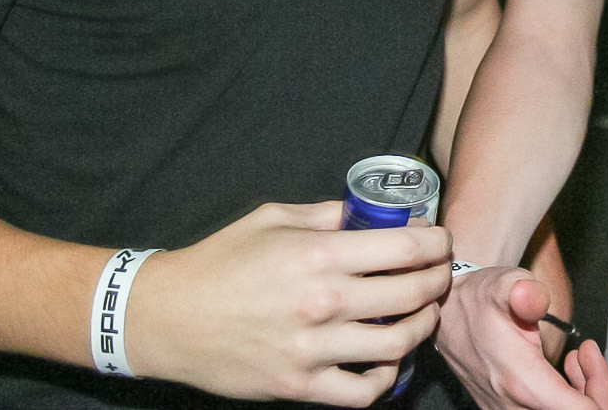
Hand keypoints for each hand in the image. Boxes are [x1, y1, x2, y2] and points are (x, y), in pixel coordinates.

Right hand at [124, 200, 451, 405]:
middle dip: (438, 280)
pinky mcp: (299, 386)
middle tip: (440, 274)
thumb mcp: (273, 219)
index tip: (440, 241)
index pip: (407, 248)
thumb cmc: (219, 262)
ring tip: (423, 314)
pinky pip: (361, 392)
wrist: (167, 318)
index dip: (436, 242)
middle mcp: (323, 302)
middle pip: (412, 294)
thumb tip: (371, 214)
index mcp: (319, 254)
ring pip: (397, 343)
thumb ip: (328, 215)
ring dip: (423, 326)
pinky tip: (388, 361)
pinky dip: (385, 379)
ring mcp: (312, 348)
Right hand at [437, 267, 607, 409]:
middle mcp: (513, 407)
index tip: (591, 353)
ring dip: (580, 392)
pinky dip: (566, 396)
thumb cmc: (479, 298)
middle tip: (588, 352)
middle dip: (594, 388)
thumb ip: (524, 291)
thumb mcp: (505, 284)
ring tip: (579, 357)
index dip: (601, 392)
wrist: (447, 312)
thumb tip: (535, 298)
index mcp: (521, 384)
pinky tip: (566, 368)